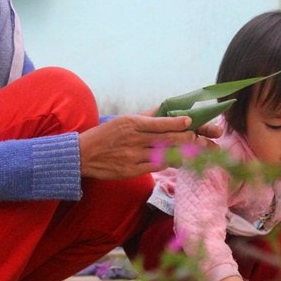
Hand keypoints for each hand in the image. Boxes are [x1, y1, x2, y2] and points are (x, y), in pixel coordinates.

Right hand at [79, 113, 195, 179]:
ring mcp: (133, 156)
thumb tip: (166, 110)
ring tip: (194, 150)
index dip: (177, 123)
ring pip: (163, 154)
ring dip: (181, 152)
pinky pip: (155, 166)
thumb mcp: (123, 120)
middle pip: (166, 138)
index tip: (189, 122)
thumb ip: (146, 116)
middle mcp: (134, 139)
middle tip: (197, 138)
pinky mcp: (131, 170)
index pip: (159, 122)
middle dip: (186, 138)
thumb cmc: (105, 135)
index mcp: (132, 123)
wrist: (83, 155)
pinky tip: (177, 160)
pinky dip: (168, 163)